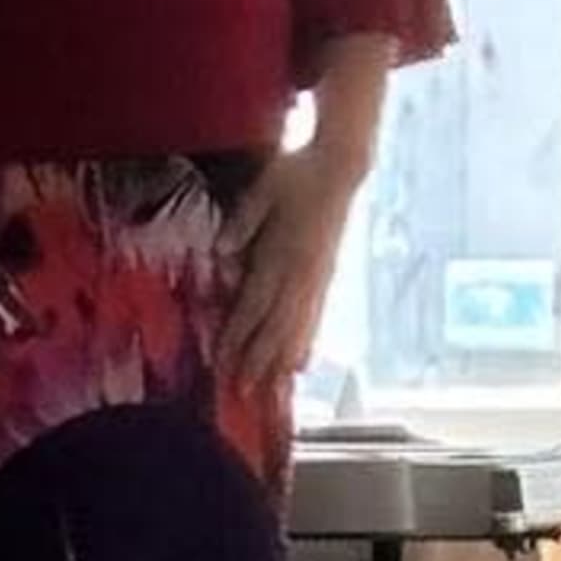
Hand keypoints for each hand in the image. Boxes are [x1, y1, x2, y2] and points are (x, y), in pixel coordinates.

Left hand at [223, 141, 364, 395]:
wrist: (340, 168)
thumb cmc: (296, 173)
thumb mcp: (262, 188)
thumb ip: (243, 221)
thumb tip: (221, 251)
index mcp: (280, 253)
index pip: (253, 304)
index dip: (236, 337)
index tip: (220, 365)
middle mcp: (300, 273)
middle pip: (275, 326)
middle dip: (257, 362)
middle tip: (241, 392)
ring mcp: (317, 277)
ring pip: (298, 327)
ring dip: (282, 360)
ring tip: (273, 388)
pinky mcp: (327, 276)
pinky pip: (315, 316)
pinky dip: (307, 342)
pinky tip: (303, 361)